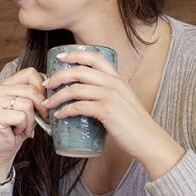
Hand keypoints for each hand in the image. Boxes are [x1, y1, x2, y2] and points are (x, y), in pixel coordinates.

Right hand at [0, 67, 47, 183]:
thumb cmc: (18, 128)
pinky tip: (17, 132)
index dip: (42, 88)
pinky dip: (24, 127)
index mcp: (6, 84)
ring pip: (27, 104)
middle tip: (41, 119)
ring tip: (24, 127)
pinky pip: (21, 116)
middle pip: (30, 90)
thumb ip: (36, 95)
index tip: (44, 103)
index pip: (30, 73)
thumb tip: (56, 89)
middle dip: (41, 107)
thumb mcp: (30, 108)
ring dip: (31, 120)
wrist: (2, 149)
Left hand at [43, 50, 183, 177]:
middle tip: (46, 84)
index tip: (59, 57)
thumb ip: (106, 93)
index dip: (75, 55)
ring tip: (47, 103)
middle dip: (58, 76)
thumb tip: (84, 94)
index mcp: (118, 78)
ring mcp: (111, 96)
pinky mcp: (107, 111)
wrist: (149, 140)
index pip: (95, 57)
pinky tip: (58, 115)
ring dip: (57, 96)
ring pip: (76, 89)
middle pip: (79, 71)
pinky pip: (79, 107)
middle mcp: (114, 83)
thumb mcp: (122, 101)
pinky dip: (65, 110)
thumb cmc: (132, 124)